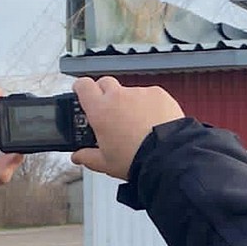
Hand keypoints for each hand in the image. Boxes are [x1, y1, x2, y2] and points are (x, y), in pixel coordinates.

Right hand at [70, 76, 184, 179]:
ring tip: (137, 124)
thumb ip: (88, 156)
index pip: (83, 85)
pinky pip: (150, 95)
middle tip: (109, 112)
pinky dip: (149, 105)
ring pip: (129, 91)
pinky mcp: (159, 94)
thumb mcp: (106, 163)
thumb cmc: (136, 159)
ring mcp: (139, 93)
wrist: (167, 157)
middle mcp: (118, 96)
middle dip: (104, 93)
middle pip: (105, 83)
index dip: (81, 88)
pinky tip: (153, 122)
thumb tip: (79, 156)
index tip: (82, 93)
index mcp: (100, 110)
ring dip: (130, 102)